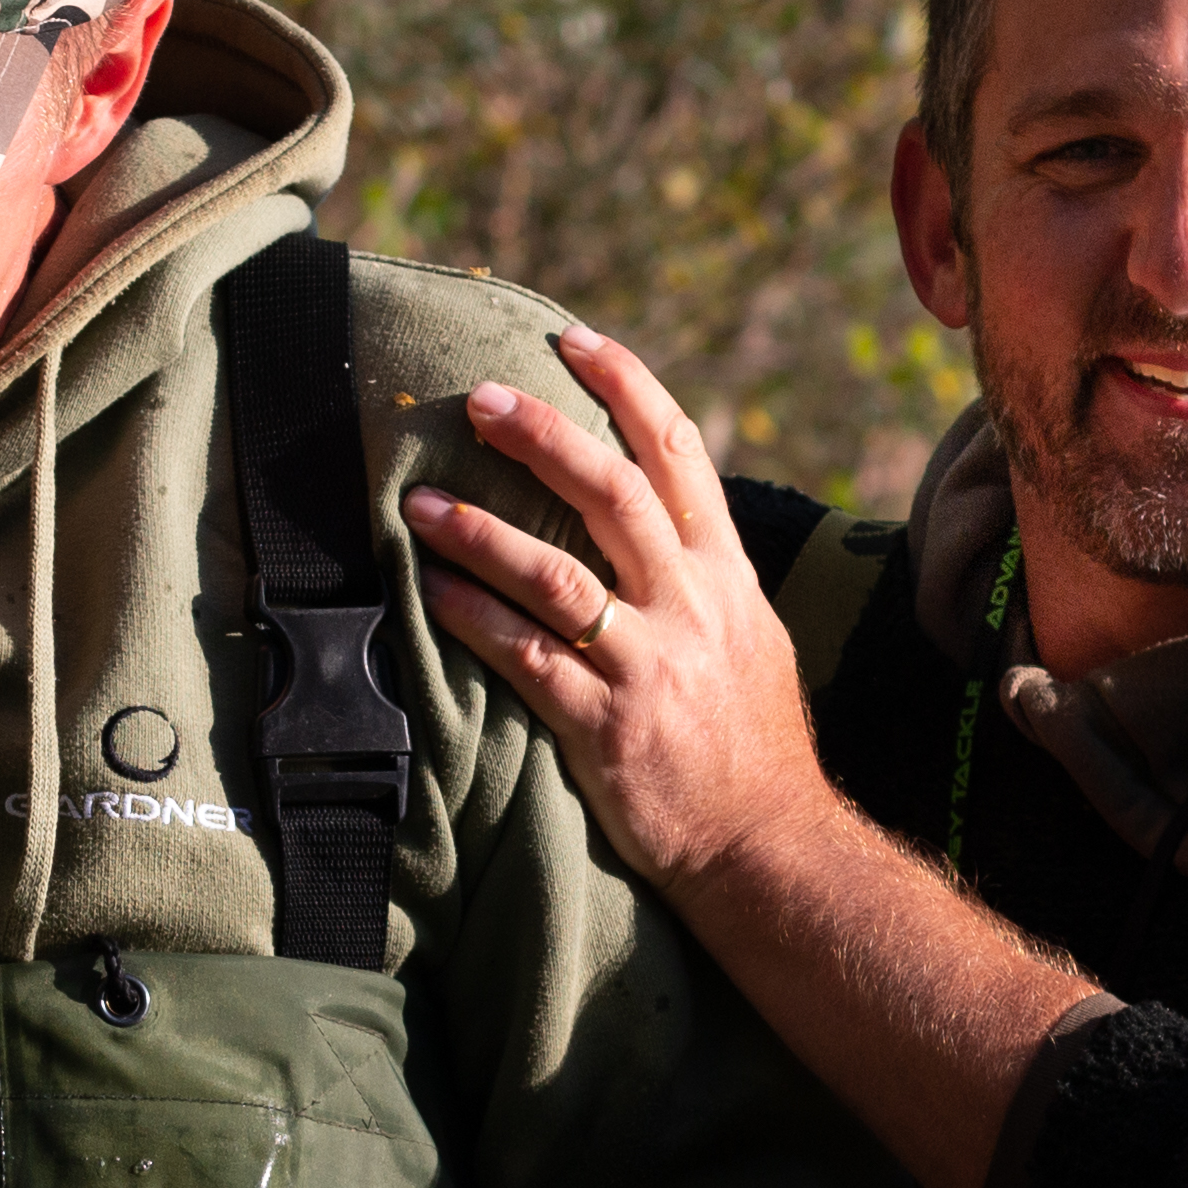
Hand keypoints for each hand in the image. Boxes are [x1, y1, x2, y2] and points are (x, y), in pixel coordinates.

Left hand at [405, 326, 836, 894]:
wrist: (769, 845)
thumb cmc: (750, 745)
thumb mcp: (749, 639)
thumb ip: (700, 576)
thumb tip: (654, 518)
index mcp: (725, 575)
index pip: (679, 456)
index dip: (626, 388)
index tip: (573, 342)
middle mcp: (691, 606)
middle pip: (613, 493)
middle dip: (542, 437)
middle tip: (477, 399)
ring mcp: (649, 666)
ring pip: (557, 574)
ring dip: (480, 532)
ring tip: (418, 503)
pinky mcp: (607, 728)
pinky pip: (529, 660)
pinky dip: (474, 620)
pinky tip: (428, 592)